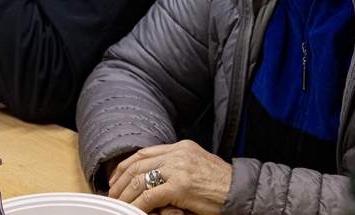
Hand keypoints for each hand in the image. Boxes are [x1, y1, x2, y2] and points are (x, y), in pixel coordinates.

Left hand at [108, 141, 231, 214]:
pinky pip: (150, 196)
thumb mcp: (197, 167)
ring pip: (140, 179)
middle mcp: (178, 154)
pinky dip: (138, 205)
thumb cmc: (222, 184)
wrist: (242, 191)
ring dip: (126, 194)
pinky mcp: (181, 186)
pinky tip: (134, 210)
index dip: (126, 166)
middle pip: (138, 165)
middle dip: (121, 181)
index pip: (145, 153)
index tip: (117, 178)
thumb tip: (154, 178)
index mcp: (181, 147)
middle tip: (112, 194)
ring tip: (119, 204)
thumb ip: (177, 167)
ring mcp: (179, 169)